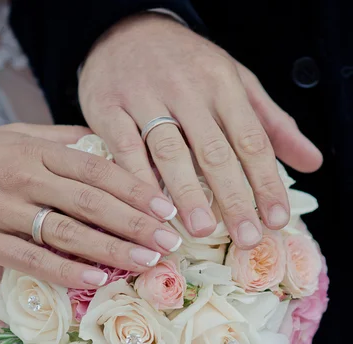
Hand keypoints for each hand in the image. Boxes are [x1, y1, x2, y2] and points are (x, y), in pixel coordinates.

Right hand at [0, 123, 182, 286]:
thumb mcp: (15, 136)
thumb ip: (60, 140)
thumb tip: (106, 142)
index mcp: (35, 149)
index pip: (96, 168)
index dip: (135, 189)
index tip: (166, 208)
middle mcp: (22, 177)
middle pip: (90, 202)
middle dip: (135, 224)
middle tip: (170, 241)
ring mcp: (2, 210)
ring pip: (66, 233)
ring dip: (111, 249)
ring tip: (146, 262)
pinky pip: (32, 260)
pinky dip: (66, 271)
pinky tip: (98, 279)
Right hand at [79, 14, 322, 248]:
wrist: (123, 30)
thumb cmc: (187, 66)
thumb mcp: (236, 82)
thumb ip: (272, 123)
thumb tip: (311, 162)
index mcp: (223, 85)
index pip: (252, 140)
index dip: (267, 182)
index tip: (277, 219)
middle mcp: (187, 90)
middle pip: (214, 150)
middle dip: (234, 197)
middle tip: (247, 236)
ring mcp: (145, 97)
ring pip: (170, 151)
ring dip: (187, 193)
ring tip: (201, 229)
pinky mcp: (109, 108)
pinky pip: (125, 150)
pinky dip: (139, 181)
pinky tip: (152, 209)